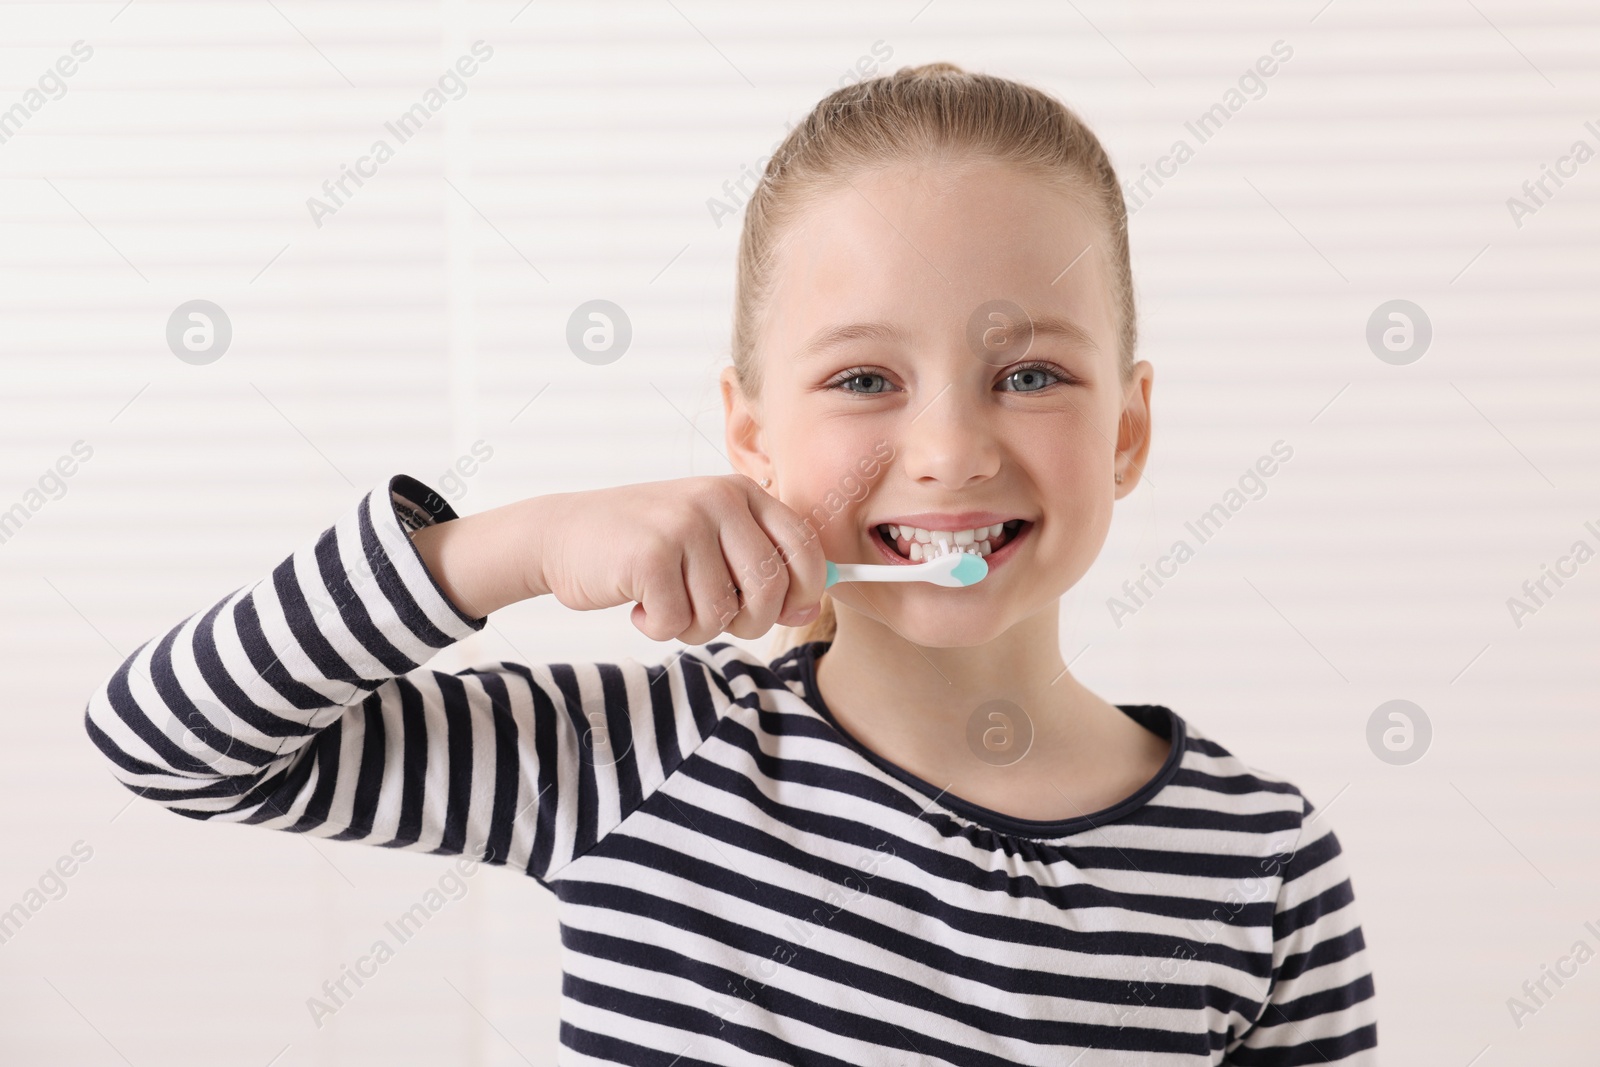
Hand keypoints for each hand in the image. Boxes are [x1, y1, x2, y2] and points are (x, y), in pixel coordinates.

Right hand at [531, 475, 826, 642]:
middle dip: (747, 622)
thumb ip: (761, 572)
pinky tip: (638, 603)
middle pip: (770, 590)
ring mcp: (684, 524)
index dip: (805, 592)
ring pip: (722, 613)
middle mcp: (718, 500)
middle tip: (710, 617)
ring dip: (694, 627)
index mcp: (741, 492)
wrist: (562, 533)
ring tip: (665, 603)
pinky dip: (658, 627)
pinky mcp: (651, 555)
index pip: (804, 548)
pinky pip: (678, 622)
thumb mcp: (710, 544)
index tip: (783, 612)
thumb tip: (810, 612)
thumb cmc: (645, 546)